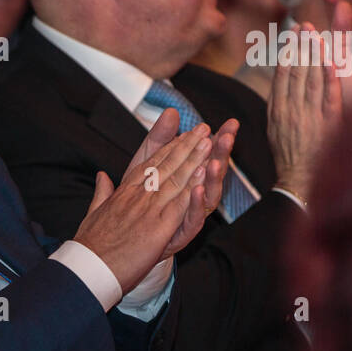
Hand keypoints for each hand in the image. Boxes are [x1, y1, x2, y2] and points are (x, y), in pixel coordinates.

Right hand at [73, 120, 211, 291]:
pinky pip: (179, 204)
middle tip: (201, 129)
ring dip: (194, 160)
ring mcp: (147, 211)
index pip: (149, 165)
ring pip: (175, 180)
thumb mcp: (93, 212)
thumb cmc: (89, 245)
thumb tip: (102, 176)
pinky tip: (203, 175)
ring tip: (208, 143)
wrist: (88, 267)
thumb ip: (102, 192)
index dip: (167, 149)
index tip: (181, 136)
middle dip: (185, 146)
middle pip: (165, 166)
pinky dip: (192, 188)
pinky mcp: (157, 229)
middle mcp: (136, 196)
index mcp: (123, 193)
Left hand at [123, 109, 239, 256]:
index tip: (230, 123)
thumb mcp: (145, 164)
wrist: (120, 239)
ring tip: (214, 162)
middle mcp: (193, 197)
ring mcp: (188, 216)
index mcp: (188, 179)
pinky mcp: (179, 234)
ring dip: (213, 178)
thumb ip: (159, 139)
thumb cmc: (136, 199)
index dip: (219, 139)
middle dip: (222, 153)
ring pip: (208, 196)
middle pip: (213, 172)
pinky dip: (195, 205)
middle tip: (230, 135)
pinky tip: (196, 189)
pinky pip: (192, 219)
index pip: (208, 156)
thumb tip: (171, 111)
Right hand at [268, 22, 342, 202]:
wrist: (298, 180)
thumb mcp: (274, 130)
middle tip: (305, 25)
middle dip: (300, 47)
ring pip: (311, 79)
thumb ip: (278, 107)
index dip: (287, 52)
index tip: (291, 36)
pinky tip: (332, 60)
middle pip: (296, 71)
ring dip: (315, 55)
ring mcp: (309, 115)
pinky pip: (329, 95)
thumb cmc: (287, 157)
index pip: (282, 75)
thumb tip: (281, 86)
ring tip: (318, 35)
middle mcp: (291, 109)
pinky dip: (330, 77)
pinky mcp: (326, 122)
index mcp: (277, 110)